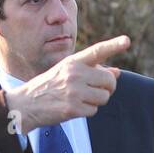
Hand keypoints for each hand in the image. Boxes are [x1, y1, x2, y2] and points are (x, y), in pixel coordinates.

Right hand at [9, 35, 130, 133]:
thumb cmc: (50, 86)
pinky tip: (74, 108)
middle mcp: (75, 74)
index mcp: (73, 62)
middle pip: (109, 82)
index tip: (127, 41)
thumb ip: (93, 71)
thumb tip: (117, 72)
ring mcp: (74, 91)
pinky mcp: (73, 108)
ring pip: (104, 97)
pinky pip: (94, 111)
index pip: (97, 51)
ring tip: (81, 99)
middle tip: (95, 91)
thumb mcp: (68, 72)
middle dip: (106, 88)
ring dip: (96, 101)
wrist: (27, 103)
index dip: (113, 45)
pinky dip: (87, 112)